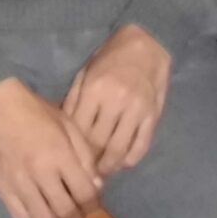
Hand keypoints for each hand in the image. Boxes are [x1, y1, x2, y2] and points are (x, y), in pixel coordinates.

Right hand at [0, 78, 102, 217]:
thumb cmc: (36, 111)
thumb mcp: (68, 124)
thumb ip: (85, 155)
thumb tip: (96, 185)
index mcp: (59, 154)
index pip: (84, 193)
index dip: (94, 203)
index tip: (95, 202)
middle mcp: (39, 173)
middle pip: (66, 211)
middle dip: (79, 217)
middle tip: (81, 212)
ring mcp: (18, 183)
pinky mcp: (2, 189)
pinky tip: (42, 214)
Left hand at [63, 25, 171, 176]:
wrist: (147, 43)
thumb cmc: (111, 58)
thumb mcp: (86, 72)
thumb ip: (74, 99)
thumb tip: (63, 129)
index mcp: (94, 90)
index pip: (79, 129)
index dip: (73, 149)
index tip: (69, 160)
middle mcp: (115, 102)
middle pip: (98, 143)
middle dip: (89, 162)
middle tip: (84, 174)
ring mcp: (136, 110)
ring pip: (119, 150)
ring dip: (109, 166)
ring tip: (102, 173)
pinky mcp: (153, 116)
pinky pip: (141, 146)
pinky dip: (130, 160)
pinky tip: (122, 163)